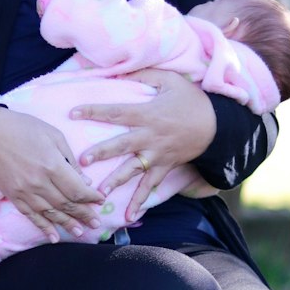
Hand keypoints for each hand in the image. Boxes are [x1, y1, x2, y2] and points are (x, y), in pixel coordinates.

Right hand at [0, 108, 103, 242]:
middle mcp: (39, 183)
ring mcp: (25, 192)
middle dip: (84, 214)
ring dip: (67, 224)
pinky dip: (44, 228)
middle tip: (96, 223)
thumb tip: (84, 182)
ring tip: (80, 232)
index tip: (100, 201)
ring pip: (51, 213)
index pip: (77, 190)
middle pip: (66, 204)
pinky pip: (31, 216)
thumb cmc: (23, 129)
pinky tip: (54, 237)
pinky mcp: (14, 197)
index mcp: (52, 166)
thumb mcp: (53, 136)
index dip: (91, 198)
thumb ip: (70, 160)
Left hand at [69, 70, 216, 220]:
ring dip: (116, 181)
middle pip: (121, 145)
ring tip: (98, 192)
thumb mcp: (170, 80)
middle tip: (81, 161)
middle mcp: (150, 137)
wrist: (217, 126)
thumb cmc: (191, 100)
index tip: (72, 112)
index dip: (94, 111)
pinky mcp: (164, 167)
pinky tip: (128, 216)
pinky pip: (150, 186)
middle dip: (101, 153)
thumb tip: (117, 73)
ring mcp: (157, 155)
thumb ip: (143, 76)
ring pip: (133, 169)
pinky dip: (139, 201)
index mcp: (148, 114)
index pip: (116, 112)